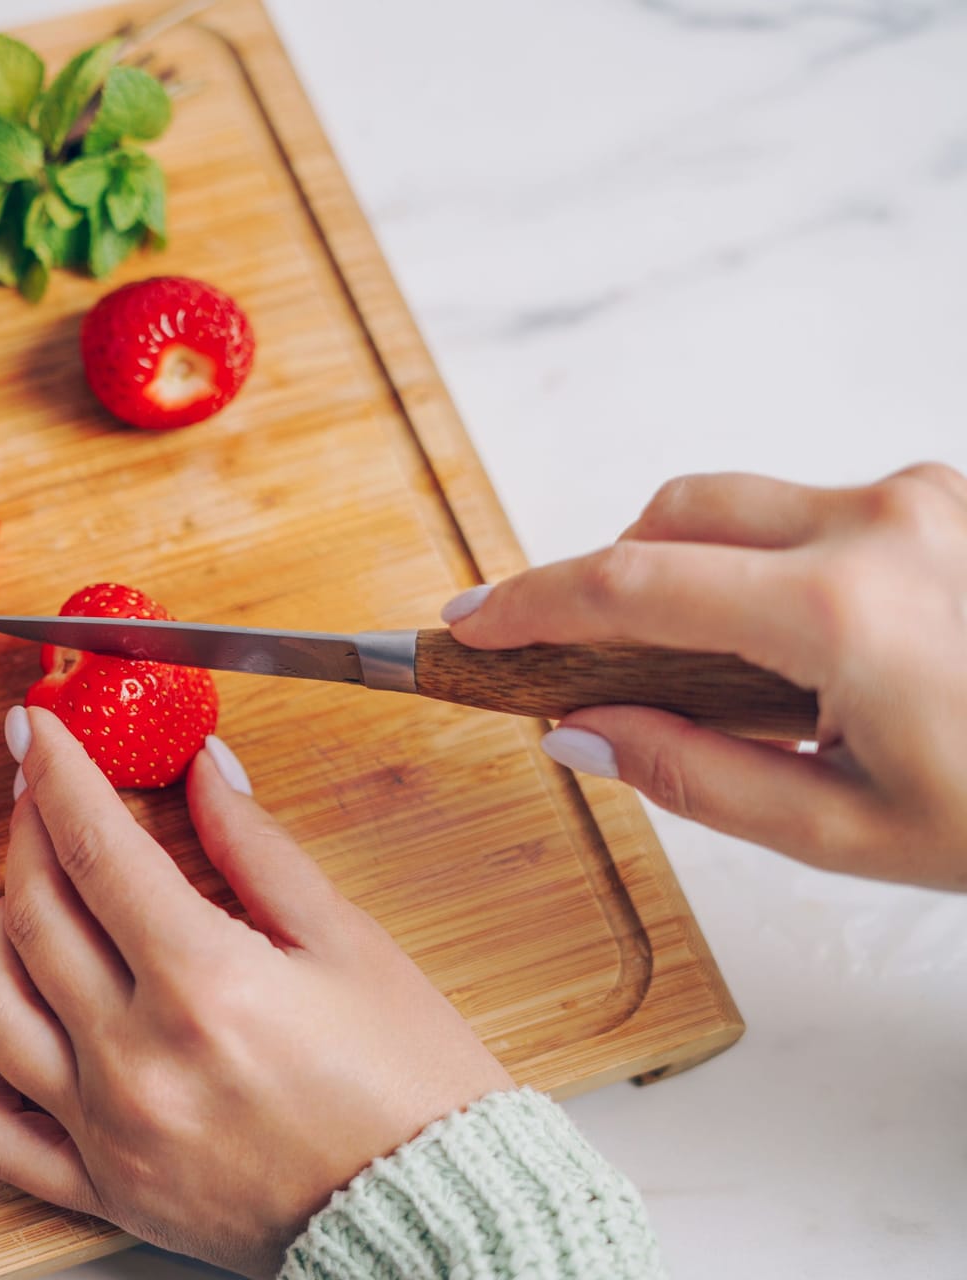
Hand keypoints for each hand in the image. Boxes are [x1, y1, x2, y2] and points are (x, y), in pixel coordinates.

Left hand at [0, 708, 512, 1278]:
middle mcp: (140, 1059)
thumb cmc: (411, 1084)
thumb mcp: (349, 941)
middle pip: (37, 915)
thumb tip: (203, 768)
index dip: (57, 773)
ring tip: (24, 899)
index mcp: (205, 984)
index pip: (96, 849)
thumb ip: (257, 848)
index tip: (35, 728)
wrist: (437, 1217)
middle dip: (25, 830)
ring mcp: (112, 1131)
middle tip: (35, 792)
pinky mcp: (106, 1191)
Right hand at [446, 463, 966, 889]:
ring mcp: (926, 497)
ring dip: (695, 570)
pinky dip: (770, 564)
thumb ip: (695, 776)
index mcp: (845, 610)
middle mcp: (882, 522)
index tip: (467, 620)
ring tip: (715, 673)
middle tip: (570, 653)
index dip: (529, 600)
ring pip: (745, 506)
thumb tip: (579, 731)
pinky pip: (816, 510)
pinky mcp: (951, 496)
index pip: (631, 584)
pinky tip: (799, 648)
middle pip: (675, 513)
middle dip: (604, 575)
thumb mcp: (854, 829)